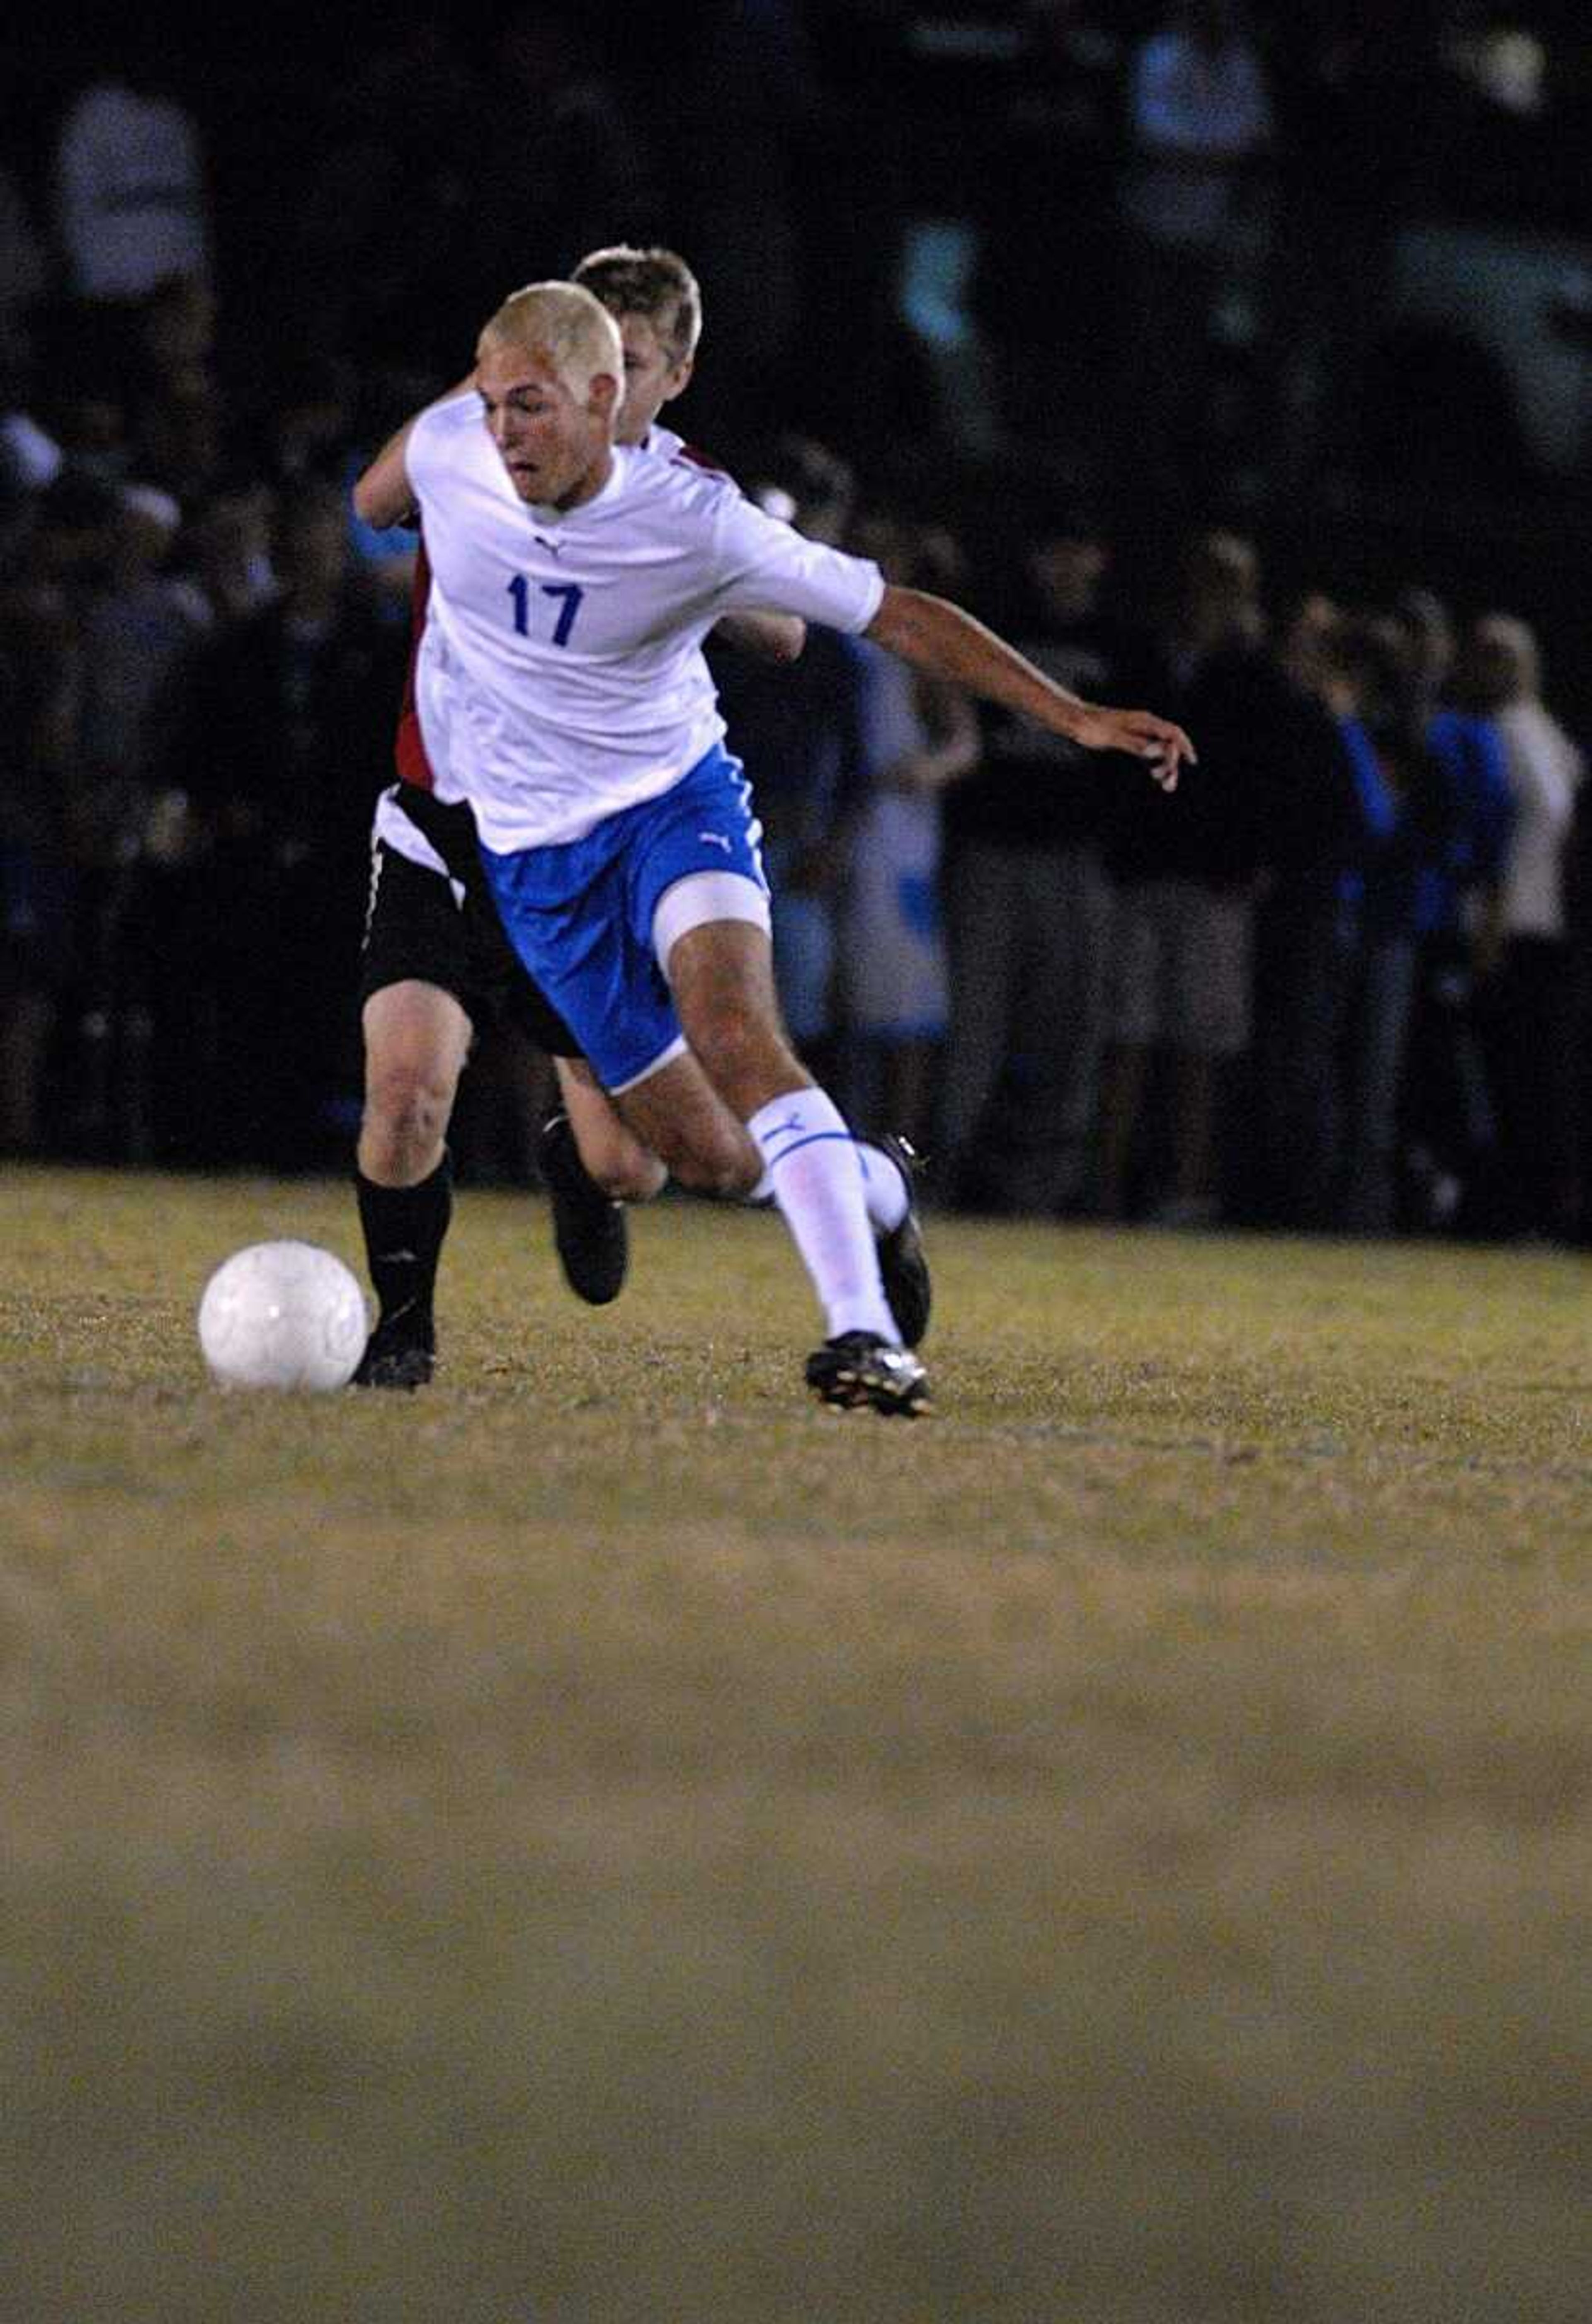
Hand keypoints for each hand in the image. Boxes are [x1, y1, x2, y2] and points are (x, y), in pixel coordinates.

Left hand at [1070, 706, 1194, 791]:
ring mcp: (1139, 731)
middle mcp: (1144, 724)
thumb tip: (1155, 752)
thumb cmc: (1090, 726)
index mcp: (1143, 721)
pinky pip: (1150, 752)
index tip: (1191, 761)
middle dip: (1173, 763)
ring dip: (1166, 766)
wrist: (1075, 720)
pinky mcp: (1131, 739)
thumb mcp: (1111, 737)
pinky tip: (1156, 776)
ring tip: (1166, 785)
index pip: (1172, 732)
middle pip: (1169, 743)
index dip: (1184, 746)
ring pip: (1161, 749)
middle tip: (1168, 784)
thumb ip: (1135, 743)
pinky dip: (1155, 763)